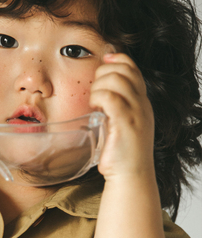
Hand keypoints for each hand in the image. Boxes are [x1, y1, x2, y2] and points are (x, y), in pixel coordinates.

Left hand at [89, 53, 154, 180]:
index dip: (116, 60)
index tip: (102, 63)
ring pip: (116, 79)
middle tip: (95, 92)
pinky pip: (110, 97)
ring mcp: (136, 113)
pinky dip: (98, 98)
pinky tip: (95, 109)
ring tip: (95, 102)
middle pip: (124, 69)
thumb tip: (99, 92)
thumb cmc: (122, 154)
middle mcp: (142, 104)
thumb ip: (116, 108)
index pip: (133, 68)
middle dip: (103, 74)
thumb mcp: (122, 125)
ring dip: (98, 86)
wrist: (131, 176)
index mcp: (142, 103)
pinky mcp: (125, 123)